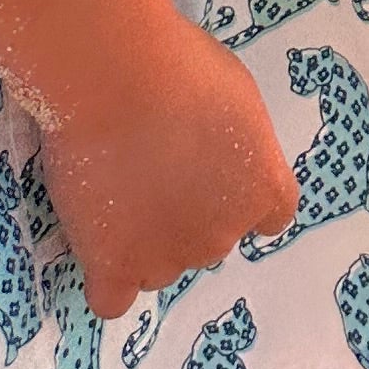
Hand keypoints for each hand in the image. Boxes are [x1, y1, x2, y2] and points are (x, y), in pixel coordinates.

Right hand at [39, 21, 299, 317]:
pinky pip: (113, 299)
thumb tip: (211, 153)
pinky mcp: (115, 268)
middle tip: (153, 168)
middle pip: (210, 240)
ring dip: (145, 243)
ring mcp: (169, 257)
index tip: (213, 176)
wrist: (119, 78)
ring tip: (115, 192)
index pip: (270, 216)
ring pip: (160, 269)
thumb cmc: (182, 68)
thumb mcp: (237, 98)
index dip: (238, 198)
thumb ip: (233, 145)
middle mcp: (224, 234)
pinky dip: (107, 279)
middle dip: (187, 214)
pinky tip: (98, 245)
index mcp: (263, 189)